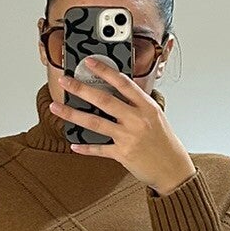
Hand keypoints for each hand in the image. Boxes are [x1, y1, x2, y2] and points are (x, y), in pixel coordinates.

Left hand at [50, 56, 196, 194]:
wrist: (173, 168)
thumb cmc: (164, 141)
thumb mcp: (156, 116)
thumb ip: (137, 104)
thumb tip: (115, 91)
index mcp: (146, 106)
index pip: (122, 83)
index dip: (105, 71)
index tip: (90, 62)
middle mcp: (136, 119)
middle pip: (103, 100)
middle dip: (80, 88)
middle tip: (65, 81)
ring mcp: (128, 137)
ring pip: (94, 122)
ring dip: (72, 114)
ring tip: (56, 107)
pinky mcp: (122, 154)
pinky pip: (99, 149)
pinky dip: (85, 147)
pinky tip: (74, 143)